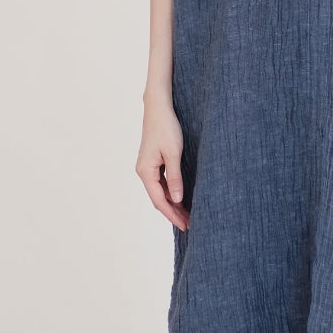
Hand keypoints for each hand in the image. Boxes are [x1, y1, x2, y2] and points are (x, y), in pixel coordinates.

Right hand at [137, 95, 190, 230]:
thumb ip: (175, 178)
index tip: (185, 225)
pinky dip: (170, 193)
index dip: (172, 215)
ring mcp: (147, 167)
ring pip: (159, 192)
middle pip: (158, 199)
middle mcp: (143, 171)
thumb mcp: (173, 153)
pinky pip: (160, 183)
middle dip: (173, 213)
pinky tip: (180, 199)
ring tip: (187, 215)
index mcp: (145, 171)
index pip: (159, 200)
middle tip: (189, 224)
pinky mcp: (152, 162)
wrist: (159, 108)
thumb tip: (176, 200)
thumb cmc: (166, 127)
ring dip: (172, 204)